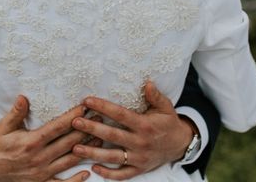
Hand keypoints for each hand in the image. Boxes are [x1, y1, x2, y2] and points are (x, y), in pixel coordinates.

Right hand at [0, 95, 97, 181]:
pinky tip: (88, 173)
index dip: (73, 117)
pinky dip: (75, 180)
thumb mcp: (3, 127)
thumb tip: (23, 97)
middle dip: (85, 129)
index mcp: (31, 142)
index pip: (57, 127)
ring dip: (86, 149)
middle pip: (68, 142)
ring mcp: (42, 172)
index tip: (85, 108)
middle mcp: (39, 158)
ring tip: (100, 138)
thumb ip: (16, 113)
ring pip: (69, 160)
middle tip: (100, 118)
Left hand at [71, 81, 195, 179]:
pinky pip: (122, 174)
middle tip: (75, 123)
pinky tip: (94, 168)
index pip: (120, 115)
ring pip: (112, 157)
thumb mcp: (165, 107)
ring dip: (93, 153)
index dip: (103, 107)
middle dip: (92, 129)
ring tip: (75, 148)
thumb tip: (147, 82)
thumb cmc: (168, 122)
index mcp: (145, 125)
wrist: (180, 145)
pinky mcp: (139, 169)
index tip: (87, 101)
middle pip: (112, 135)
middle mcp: (140, 142)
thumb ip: (155, 96)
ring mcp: (139, 158)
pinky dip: (108, 173)